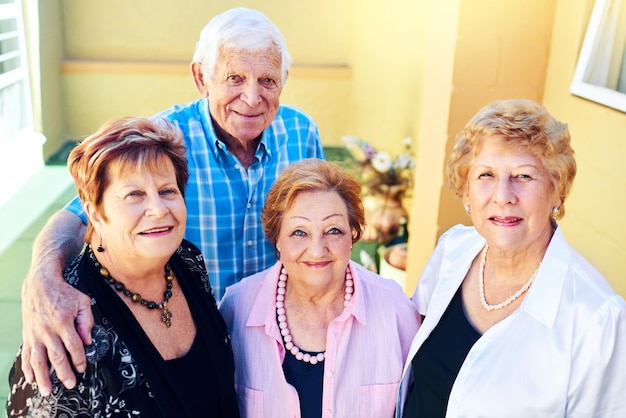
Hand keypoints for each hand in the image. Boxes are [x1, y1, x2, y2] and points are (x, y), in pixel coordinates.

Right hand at [18, 209, 92, 395]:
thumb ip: (87, 321)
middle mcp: (48, 329)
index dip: (79, 359)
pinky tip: (30, 378)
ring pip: (39, 359)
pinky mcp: (27, 334)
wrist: (40, 283)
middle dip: (64, 372)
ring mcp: (35, 333)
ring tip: (47, 390)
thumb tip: (87, 341)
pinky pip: (27, 354)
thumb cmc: (65, 292)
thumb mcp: (83, 301)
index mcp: (64, 321)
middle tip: (70, 385)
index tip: (82, 368)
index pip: (74, 345)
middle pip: (57, 356)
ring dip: (43, 377)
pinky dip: (27, 368)